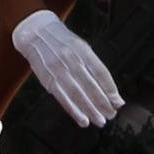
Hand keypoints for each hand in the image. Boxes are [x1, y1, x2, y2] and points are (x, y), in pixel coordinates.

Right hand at [12, 7, 124, 130]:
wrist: (35, 33)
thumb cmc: (62, 42)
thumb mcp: (80, 46)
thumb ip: (93, 65)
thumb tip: (108, 87)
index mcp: (82, 50)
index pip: (100, 72)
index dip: (110, 89)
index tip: (118, 101)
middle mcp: (71, 60)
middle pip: (90, 85)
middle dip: (103, 103)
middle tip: (111, 114)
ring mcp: (59, 70)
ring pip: (77, 94)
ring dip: (90, 110)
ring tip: (100, 120)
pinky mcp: (48, 80)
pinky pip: (63, 98)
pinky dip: (73, 110)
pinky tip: (82, 119)